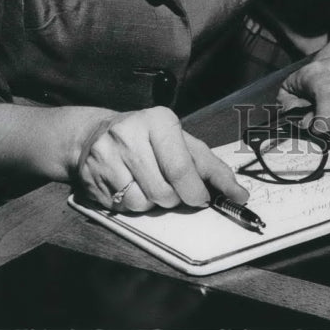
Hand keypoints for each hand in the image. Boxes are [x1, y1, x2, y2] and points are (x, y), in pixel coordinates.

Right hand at [76, 106, 247, 212]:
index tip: (204, 199)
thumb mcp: (181, 141)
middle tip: (175, 188)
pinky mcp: (90, 178)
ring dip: (153, 203)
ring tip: (148, 182)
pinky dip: (132, 205)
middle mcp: (130, 134)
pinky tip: (129, 185)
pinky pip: (122, 208)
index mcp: (159, 120)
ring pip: (143, 204)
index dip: (196, 191)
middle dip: (176, 199)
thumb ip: (210, 166)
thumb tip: (238, 194)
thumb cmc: (148, 138)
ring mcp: (106, 156)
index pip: (182, 168)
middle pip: (164, 192)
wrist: (94, 133)